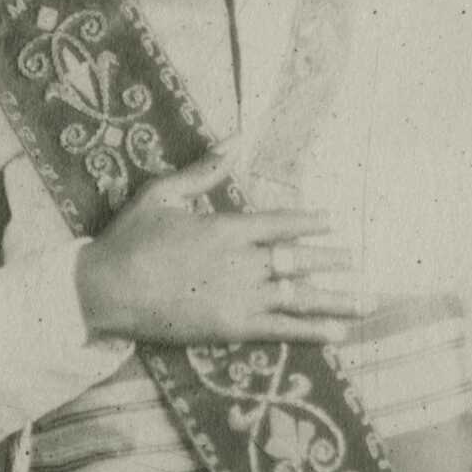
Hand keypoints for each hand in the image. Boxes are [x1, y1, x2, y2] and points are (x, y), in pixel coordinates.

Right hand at [75, 152, 367, 344]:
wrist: (105, 290)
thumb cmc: (129, 239)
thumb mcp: (162, 193)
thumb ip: (203, 170)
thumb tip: (235, 138)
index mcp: (226, 227)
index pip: (280, 222)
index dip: (309, 222)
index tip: (333, 221)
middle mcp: (241, 261)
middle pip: (297, 259)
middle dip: (330, 260)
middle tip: (356, 261)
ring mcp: (239, 296)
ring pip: (299, 296)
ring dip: (336, 298)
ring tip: (367, 302)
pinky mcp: (230, 327)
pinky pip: (281, 329)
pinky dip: (312, 331)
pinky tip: (337, 332)